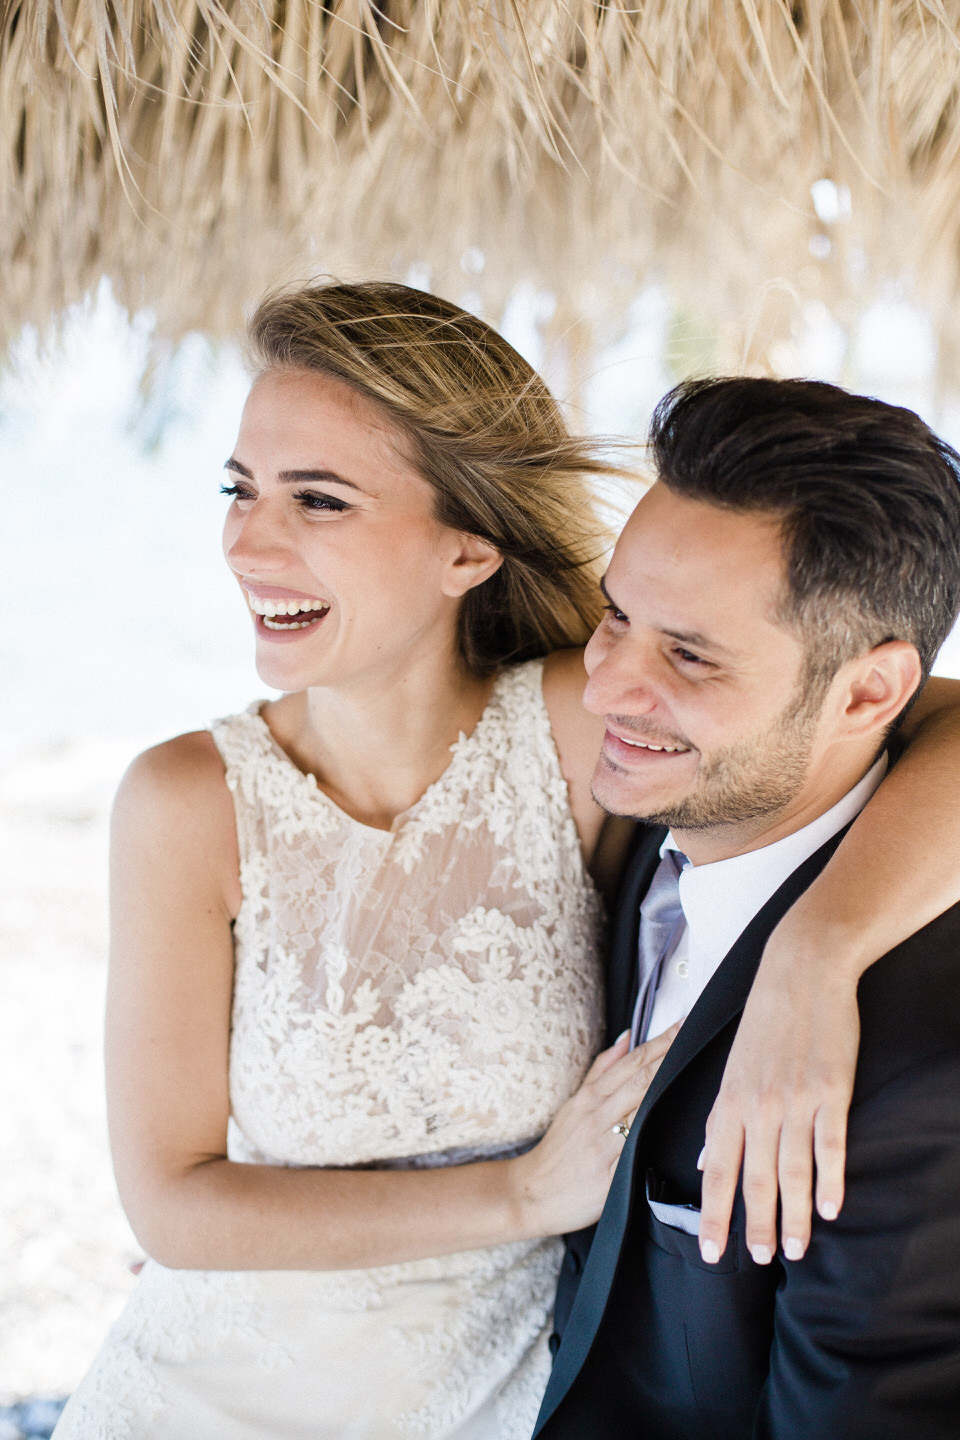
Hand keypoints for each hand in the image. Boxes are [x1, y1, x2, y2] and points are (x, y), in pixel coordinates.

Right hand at [512, 1023, 679, 1237]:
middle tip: (695, 1032)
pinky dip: (656, 1132)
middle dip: (670, 1054)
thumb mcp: (573, 1104)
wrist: (532, 1193)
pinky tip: (678, 1123)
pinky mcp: (610, 1175)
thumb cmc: (557, 1149)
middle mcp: (597, 1115)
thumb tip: (626, 1037)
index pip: (632, 1062)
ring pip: (642, 1108)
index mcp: (590, 1097)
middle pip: (641, 1079)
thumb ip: (601, 1070)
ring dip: (668, 1085)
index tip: (683, 1023)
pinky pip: (637, 1149)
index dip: (659, 1041)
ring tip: (695, 1065)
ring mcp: (604, 1144)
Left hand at [696, 947, 859, 1266]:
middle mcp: (757, 1105)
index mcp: (729, 1100)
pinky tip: (831, 1209)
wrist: (801, 972)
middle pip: (754, 1178)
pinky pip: (829, 1145)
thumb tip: (706, 1160)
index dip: (713, 1214)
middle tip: (757, 1261)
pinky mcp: (830, 1091)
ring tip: (795, 1250)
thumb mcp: (731, 1066)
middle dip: (754, 1226)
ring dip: (793, 1215)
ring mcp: (795, 1100)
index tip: (711, 1252)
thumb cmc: (764, 1020)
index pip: (717, 1170)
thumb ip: (719, 1118)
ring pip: (791, 1170)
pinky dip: (830, 1180)